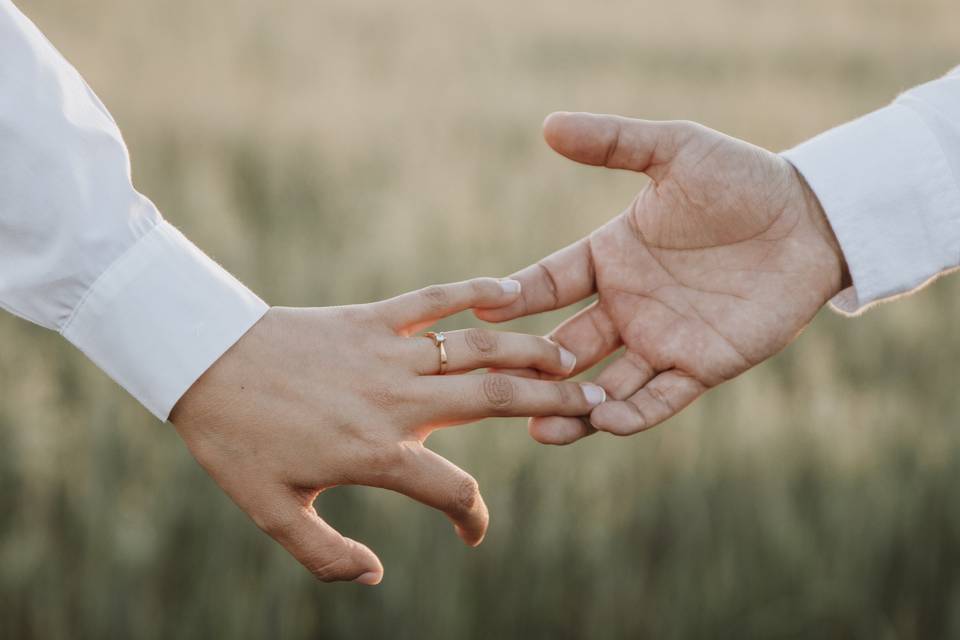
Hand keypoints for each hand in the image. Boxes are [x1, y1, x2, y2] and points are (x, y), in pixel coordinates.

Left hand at [169, 278, 605, 583]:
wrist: (202, 362)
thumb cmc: (237, 441)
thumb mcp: (273, 513)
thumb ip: (325, 555)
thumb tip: (376, 576)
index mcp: (376, 453)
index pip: (452, 492)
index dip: (473, 518)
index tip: (472, 533)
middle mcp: (396, 401)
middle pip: (494, 400)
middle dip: (552, 406)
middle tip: (596, 403)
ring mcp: (389, 354)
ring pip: (478, 350)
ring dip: (529, 353)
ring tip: (569, 360)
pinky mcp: (373, 318)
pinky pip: (435, 301)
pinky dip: (474, 292)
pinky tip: (508, 292)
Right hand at [479, 113, 847, 443]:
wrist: (812, 219)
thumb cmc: (742, 179)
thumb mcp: (675, 151)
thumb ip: (614, 142)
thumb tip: (548, 125)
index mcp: (611, 257)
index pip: (551, 281)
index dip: (517, 297)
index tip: (481, 309)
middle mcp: (627, 304)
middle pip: (567, 343)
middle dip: (534, 367)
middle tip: (499, 384)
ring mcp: (661, 339)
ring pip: (604, 384)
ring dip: (571, 408)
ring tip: (539, 428)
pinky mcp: (701, 367)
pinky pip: (658, 399)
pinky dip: (630, 415)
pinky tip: (603, 422)